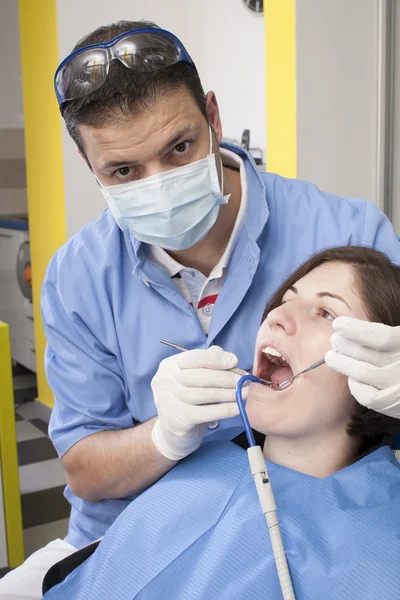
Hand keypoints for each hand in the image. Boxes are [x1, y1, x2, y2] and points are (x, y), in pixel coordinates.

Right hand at [151, 346, 241, 460]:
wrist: (172, 434)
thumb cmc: (188, 401)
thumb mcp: (196, 379)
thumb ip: (209, 364)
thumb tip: (228, 356)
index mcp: (169, 366)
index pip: (193, 358)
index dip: (215, 359)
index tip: (234, 361)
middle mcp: (163, 381)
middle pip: (198, 376)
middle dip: (224, 377)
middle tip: (243, 380)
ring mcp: (167, 401)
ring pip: (202, 395)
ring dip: (227, 393)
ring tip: (243, 393)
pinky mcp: (177, 421)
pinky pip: (205, 413)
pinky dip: (224, 410)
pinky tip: (237, 407)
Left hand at [325, 317, 399, 417]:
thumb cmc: (396, 358)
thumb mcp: (394, 342)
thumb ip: (376, 334)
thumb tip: (344, 325)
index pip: (382, 337)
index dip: (357, 330)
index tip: (337, 324)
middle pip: (366, 353)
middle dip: (344, 345)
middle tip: (334, 340)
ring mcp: (397, 385)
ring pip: (362, 372)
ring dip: (342, 363)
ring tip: (330, 356)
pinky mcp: (390, 403)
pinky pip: (367, 395)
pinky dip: (355, 385)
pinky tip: (350, 377)